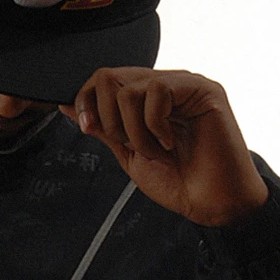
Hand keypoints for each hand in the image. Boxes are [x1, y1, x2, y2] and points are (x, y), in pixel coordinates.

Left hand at [60, 68, 268, 226]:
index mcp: (146, 99)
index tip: (87, 128)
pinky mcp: (202, 89)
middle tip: (131, 145)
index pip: (103, 79)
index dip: (86, 101)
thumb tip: (69, 106)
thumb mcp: (129, 154)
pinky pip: (157, 92)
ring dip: (135, 132)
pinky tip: (173, 143)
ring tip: (158, 151)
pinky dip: (156, 127)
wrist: (210, 203)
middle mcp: (164, 85)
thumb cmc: (178, 182)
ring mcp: (183, 85)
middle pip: (109, 76)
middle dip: (109, 120)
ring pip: (129, 90)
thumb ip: (103, 128)